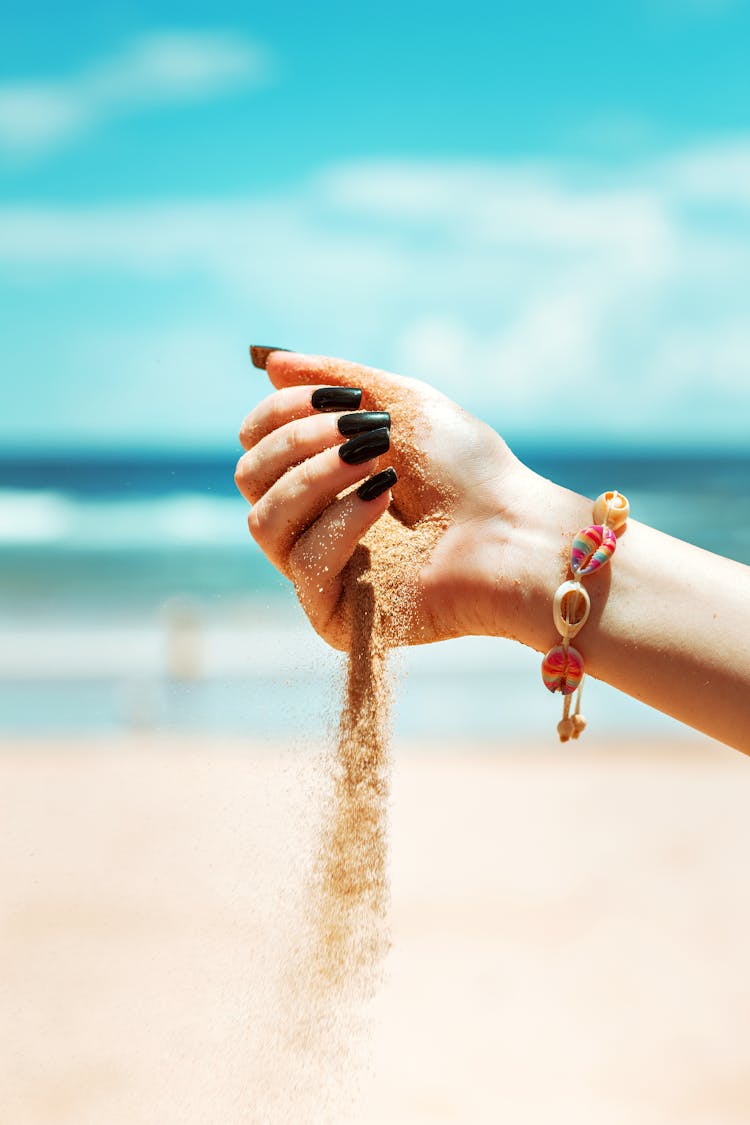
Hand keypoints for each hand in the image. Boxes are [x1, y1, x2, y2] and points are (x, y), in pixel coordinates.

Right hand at [235, 351, 544, 650]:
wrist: (513, 530)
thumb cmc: (467, 470)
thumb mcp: (400, 404)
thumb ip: (333, 381)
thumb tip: (269, 363)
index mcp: (320, 480)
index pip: (255, 446)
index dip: (279, 414)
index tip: (338, 400)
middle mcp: (311, 526)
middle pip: (248, 477)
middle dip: (298, 442)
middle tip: (364, 435)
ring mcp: (320, 574)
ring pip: (262, 521)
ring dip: (315, 479)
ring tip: (379, 466)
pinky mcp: (335, 615)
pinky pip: (301, 562)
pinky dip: (342, 520)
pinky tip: (384, 500)